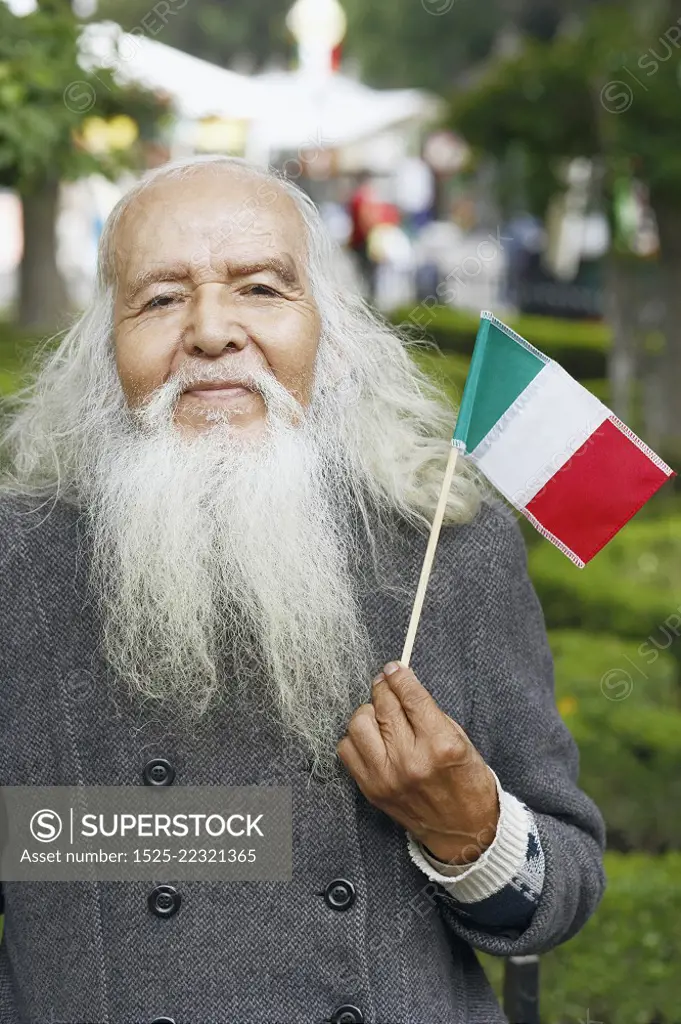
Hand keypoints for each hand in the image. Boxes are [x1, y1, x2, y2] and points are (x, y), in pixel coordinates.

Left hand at [337, 661, 498, 864]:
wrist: (463, 830)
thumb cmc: (466, 781)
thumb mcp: (460, 739)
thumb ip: (428, 711)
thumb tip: (400, 683)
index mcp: (440, 745)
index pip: (410, 696)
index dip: (399, 676)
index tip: (394, 667)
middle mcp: (410, 761)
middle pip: (383, 705)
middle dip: (384, 687)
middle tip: (387, 683)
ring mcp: (387, 777)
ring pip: (359, 723)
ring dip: (369, 712)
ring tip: (382, 716)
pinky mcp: (371, 790)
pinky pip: (346, 749)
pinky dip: (356, 738)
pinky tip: (372, 739)